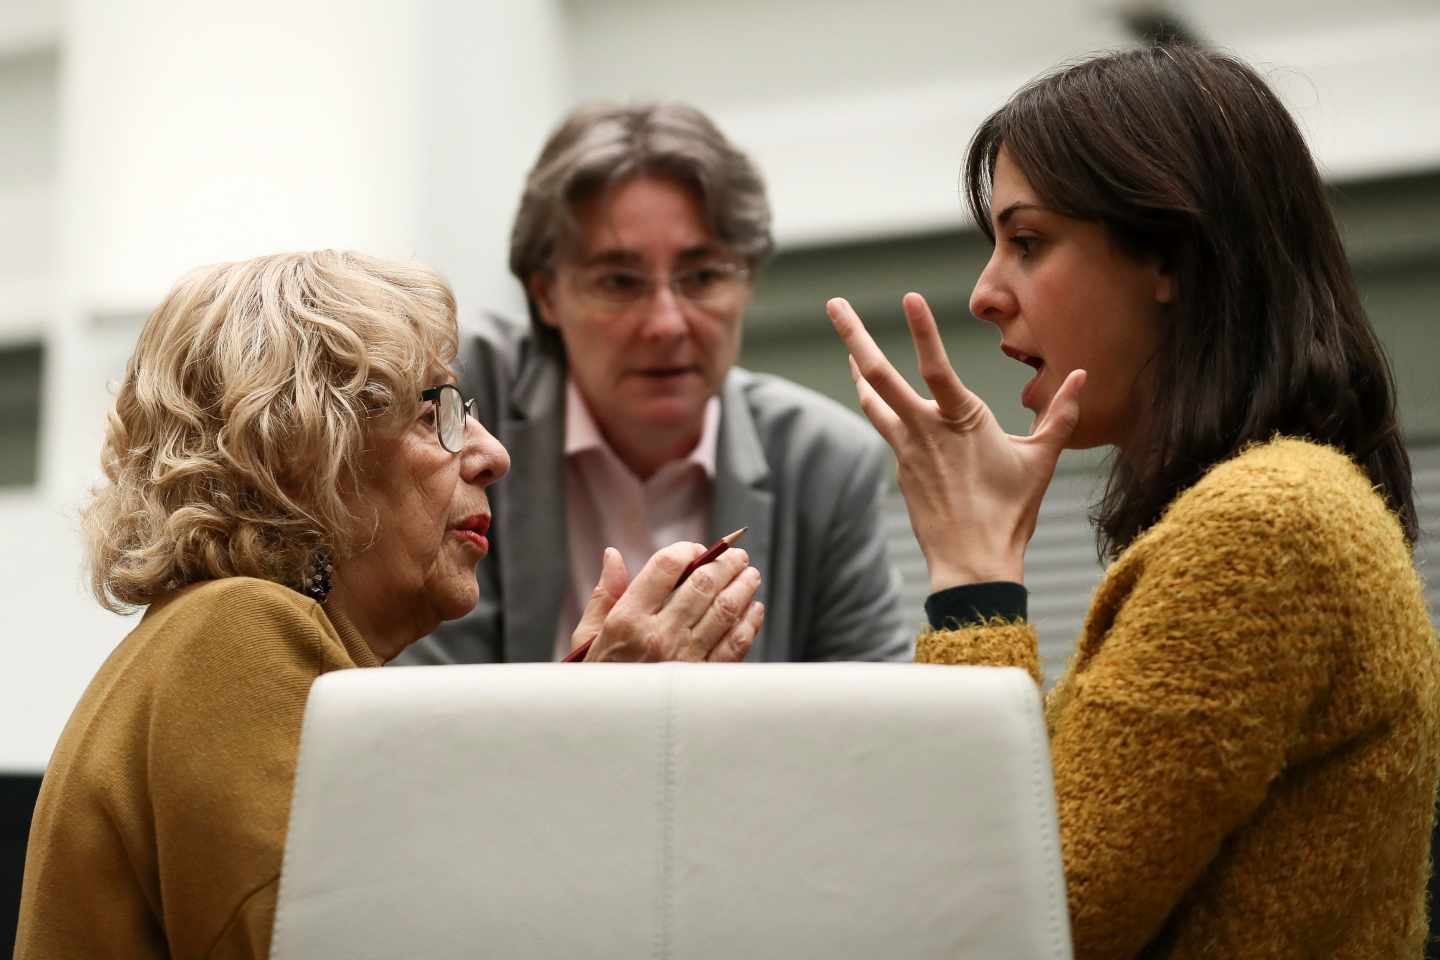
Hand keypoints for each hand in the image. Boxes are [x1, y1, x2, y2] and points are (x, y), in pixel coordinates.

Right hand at [573, 543, 763, 661]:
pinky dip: (749, 623)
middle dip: (725, 563)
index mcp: (627, 619)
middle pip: (702, 585)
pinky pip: (735, 645)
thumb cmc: (598, 678)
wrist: (610, 729)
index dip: (687, 549)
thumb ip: (605, 594)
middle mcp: (658, 635)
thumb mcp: (589, 635)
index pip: (666, 567)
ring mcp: (684, 658)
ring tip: (749, 576)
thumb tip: (613, 555)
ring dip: (742, 587)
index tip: (696, 548)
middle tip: (736, 556)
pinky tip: (753, 610)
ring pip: (725, 610)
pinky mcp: (702, 680)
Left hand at [826, 292, 1084, 590]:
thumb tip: (1083, 376)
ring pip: (874, 399)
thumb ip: (1060, 414)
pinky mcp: (901, 468)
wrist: (971, 564)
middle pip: (879, 375)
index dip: (923, 331)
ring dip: (858, 369)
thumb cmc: (1010, 512)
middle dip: (854, 336)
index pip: (937, 366)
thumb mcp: (1041, 459)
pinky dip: (882, 409)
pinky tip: (881, 402)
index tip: (909, 297)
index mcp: (961, 421)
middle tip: (834, 304)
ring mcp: (907, 449)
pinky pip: (887, 428)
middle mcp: (924, 430)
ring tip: (849, 349)